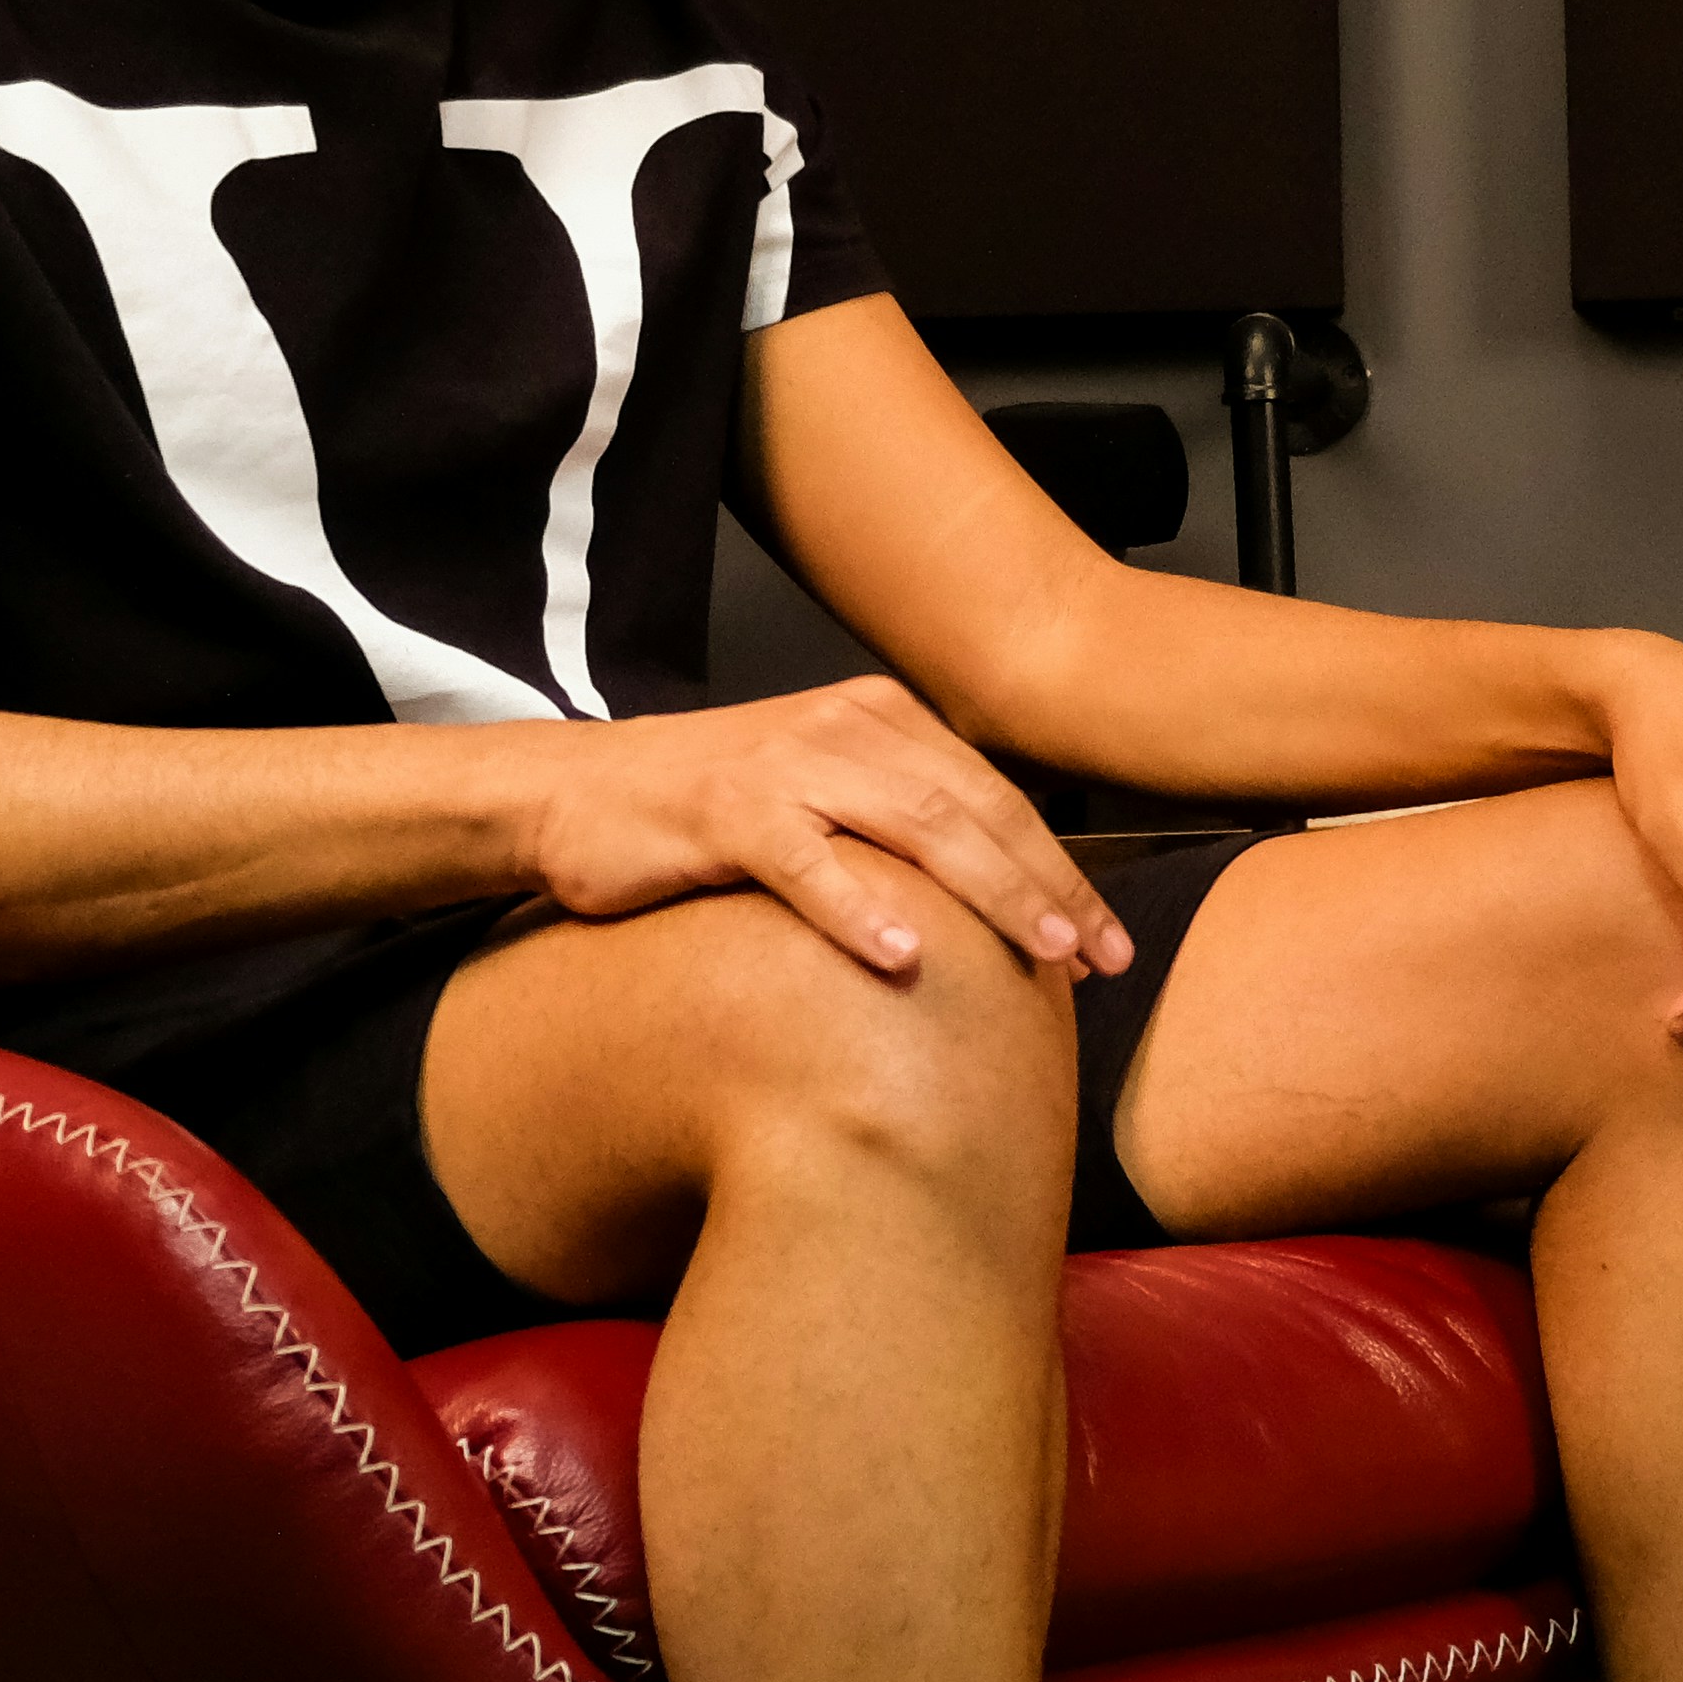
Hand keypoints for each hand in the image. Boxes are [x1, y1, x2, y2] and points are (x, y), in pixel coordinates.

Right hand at [522, 677, 1129, 987]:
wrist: (571, 795)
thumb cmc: (700, 818)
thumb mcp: (818, 804)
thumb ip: (895, 834)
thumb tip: (994, 915)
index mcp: (879, 721)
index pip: (996, 799)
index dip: (1062, 870)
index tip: (1111, 944)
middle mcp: (844, 727)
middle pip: (975, 811)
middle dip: (1050, 888)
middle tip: (1104, 960)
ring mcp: (785, 764)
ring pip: (914, 825)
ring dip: (990, 892)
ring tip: (1043, 953)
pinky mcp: (723, 809)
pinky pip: (804, 859)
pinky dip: (857, 905)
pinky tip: (901, 954)